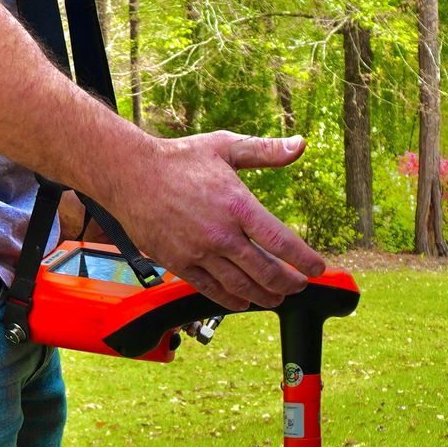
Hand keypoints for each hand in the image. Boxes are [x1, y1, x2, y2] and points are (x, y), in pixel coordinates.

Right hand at [108, 131, 325, 308]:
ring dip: (263, 296)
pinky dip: (231, 301)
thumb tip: (300, 144)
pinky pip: (210, 290)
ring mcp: (199, 252)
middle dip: (289, 283)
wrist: (130, 174)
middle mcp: (221, 234)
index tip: (317, 268)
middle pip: (265, 271)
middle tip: (300, 285)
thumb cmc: (179, 159)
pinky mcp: (180, 263)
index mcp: (237, 205)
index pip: (281, 241)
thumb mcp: (225, 146)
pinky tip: (243, 302)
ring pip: (240, 286)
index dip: (304, 259)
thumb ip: (265, 151)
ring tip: (276, 297)